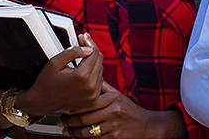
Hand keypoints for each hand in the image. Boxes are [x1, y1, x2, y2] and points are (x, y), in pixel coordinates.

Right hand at [18, 33, 101, 115]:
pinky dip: (93, 74)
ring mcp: (92, 94)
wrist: (41, 102)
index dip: (89, 42)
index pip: (94, 53)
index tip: (83, 38)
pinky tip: (84, 71)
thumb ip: (72, 52)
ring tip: (81, 59)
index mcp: (81, 76)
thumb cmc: (45, 83)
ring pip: (100, 69)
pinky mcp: (92, 99)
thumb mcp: (54, 62)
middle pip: (99, 60)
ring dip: (93, 62)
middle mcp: (90, 86)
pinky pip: (99, 81)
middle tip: (83, 45)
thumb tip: (87, 48)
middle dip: (91, 51)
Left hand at [60, 81, 185, 138]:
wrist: (147, 125)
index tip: (65, 106)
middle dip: (70, 121)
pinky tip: (76, 137)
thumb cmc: (130, 111)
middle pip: (85, 117)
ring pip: (87, 130)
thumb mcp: (119, 96)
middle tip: (61, 120)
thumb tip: (91, 77)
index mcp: (113, 97)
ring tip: (66, 130)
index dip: (74, 105)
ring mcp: (114, 124)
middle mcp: (114, 110)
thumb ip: (104, 88)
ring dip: (73, 132)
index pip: (88, 101)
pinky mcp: (114, 136)